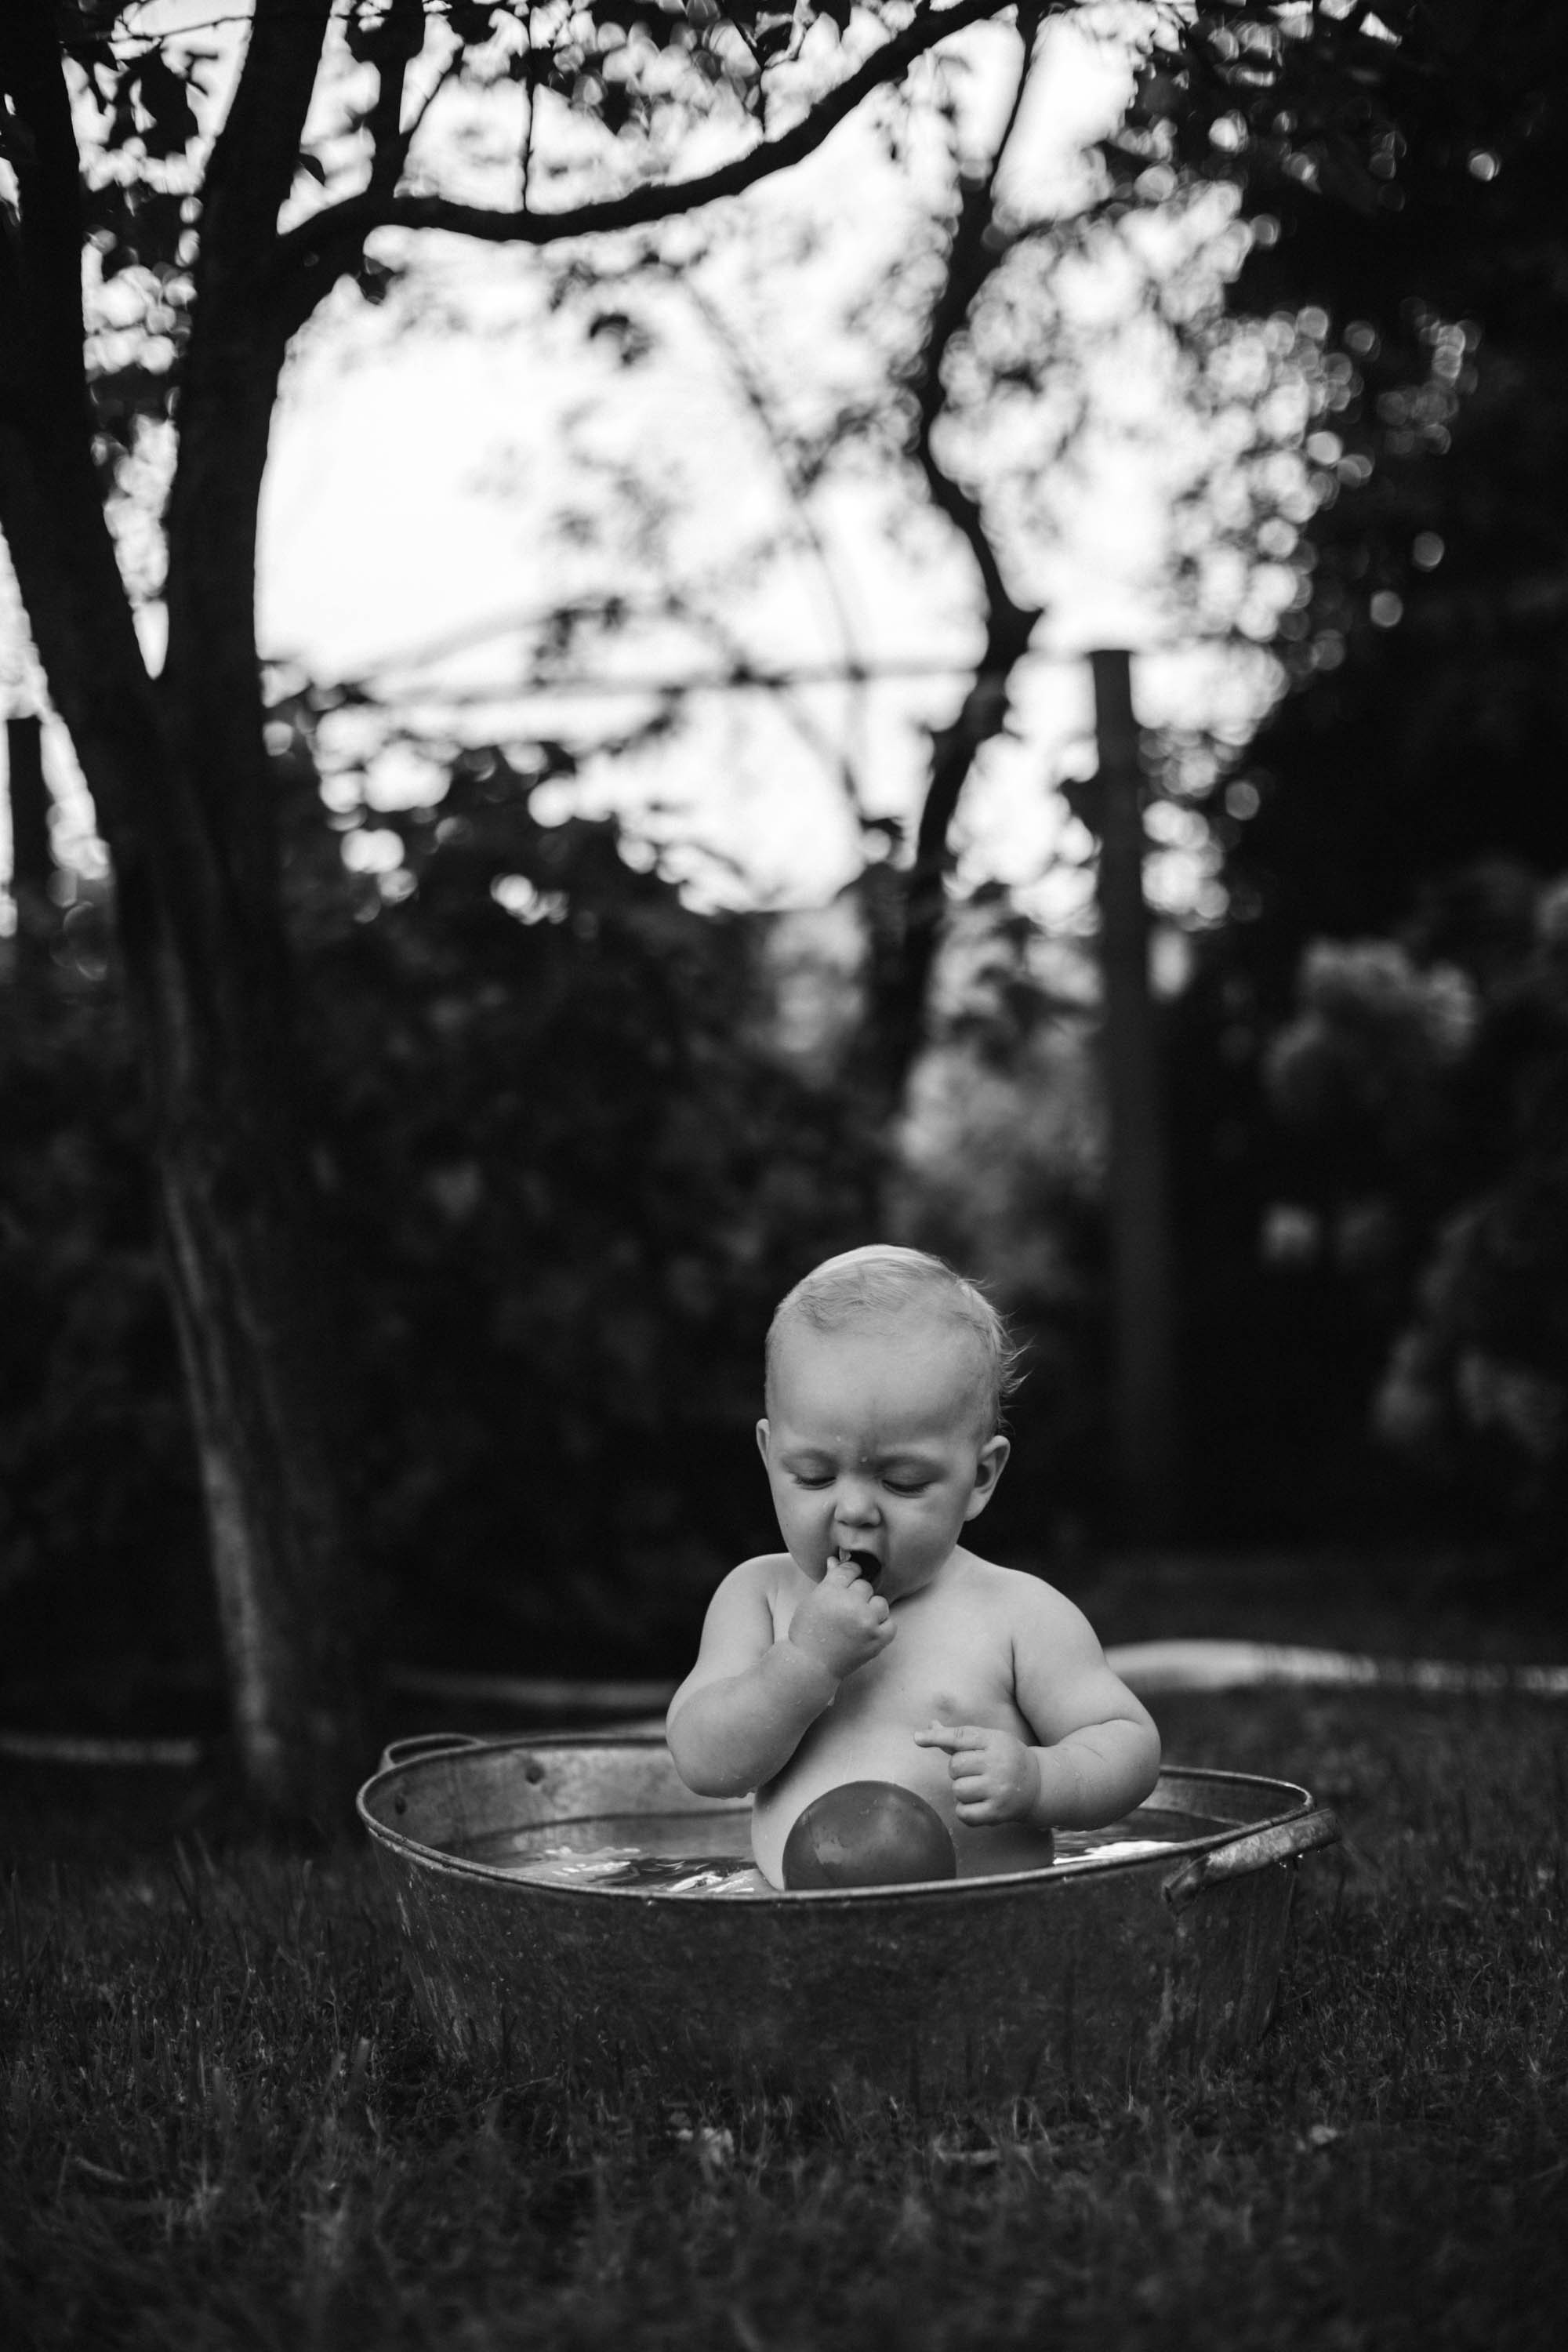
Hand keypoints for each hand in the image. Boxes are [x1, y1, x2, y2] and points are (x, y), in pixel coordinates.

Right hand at [787, 1557, 894, 1684]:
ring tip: (856, 1622)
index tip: (846, 1585)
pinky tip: (868, 1631)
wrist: (810, 1665)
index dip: (849, 1576)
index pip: (850, 1569)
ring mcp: (866, 1621)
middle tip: (845, 1611)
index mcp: (831, 1590)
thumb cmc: (808, 1632)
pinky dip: (882, 1626)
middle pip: (865, 1586)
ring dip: (871, 1610)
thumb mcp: (813, 1601)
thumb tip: (836, 1559)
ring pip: (880, 1603)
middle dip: (857, 1596)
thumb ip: (830, 1580)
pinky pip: (890, 1623)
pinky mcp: (877, 1639)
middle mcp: (850, 1603)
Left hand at [914, 1721, 1040, 1826]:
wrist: (1038, 1784)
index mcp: (994, 1741)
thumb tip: (929, 1725)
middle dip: (958, 1771)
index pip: (960, 1737)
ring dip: (963, 1791)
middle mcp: (998, 1764)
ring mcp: (998, 1789)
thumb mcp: (989, 1740)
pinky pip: (963, 1813)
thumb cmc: (1005, 1758)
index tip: (917, 1738)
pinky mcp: (997, 1812)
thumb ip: (959, 1737)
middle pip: (954, 1767)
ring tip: (980, 1788)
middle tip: (976, 1772)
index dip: (936, 1737)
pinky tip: (979, 1804)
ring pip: (957, 1790)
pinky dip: (965, 1811)